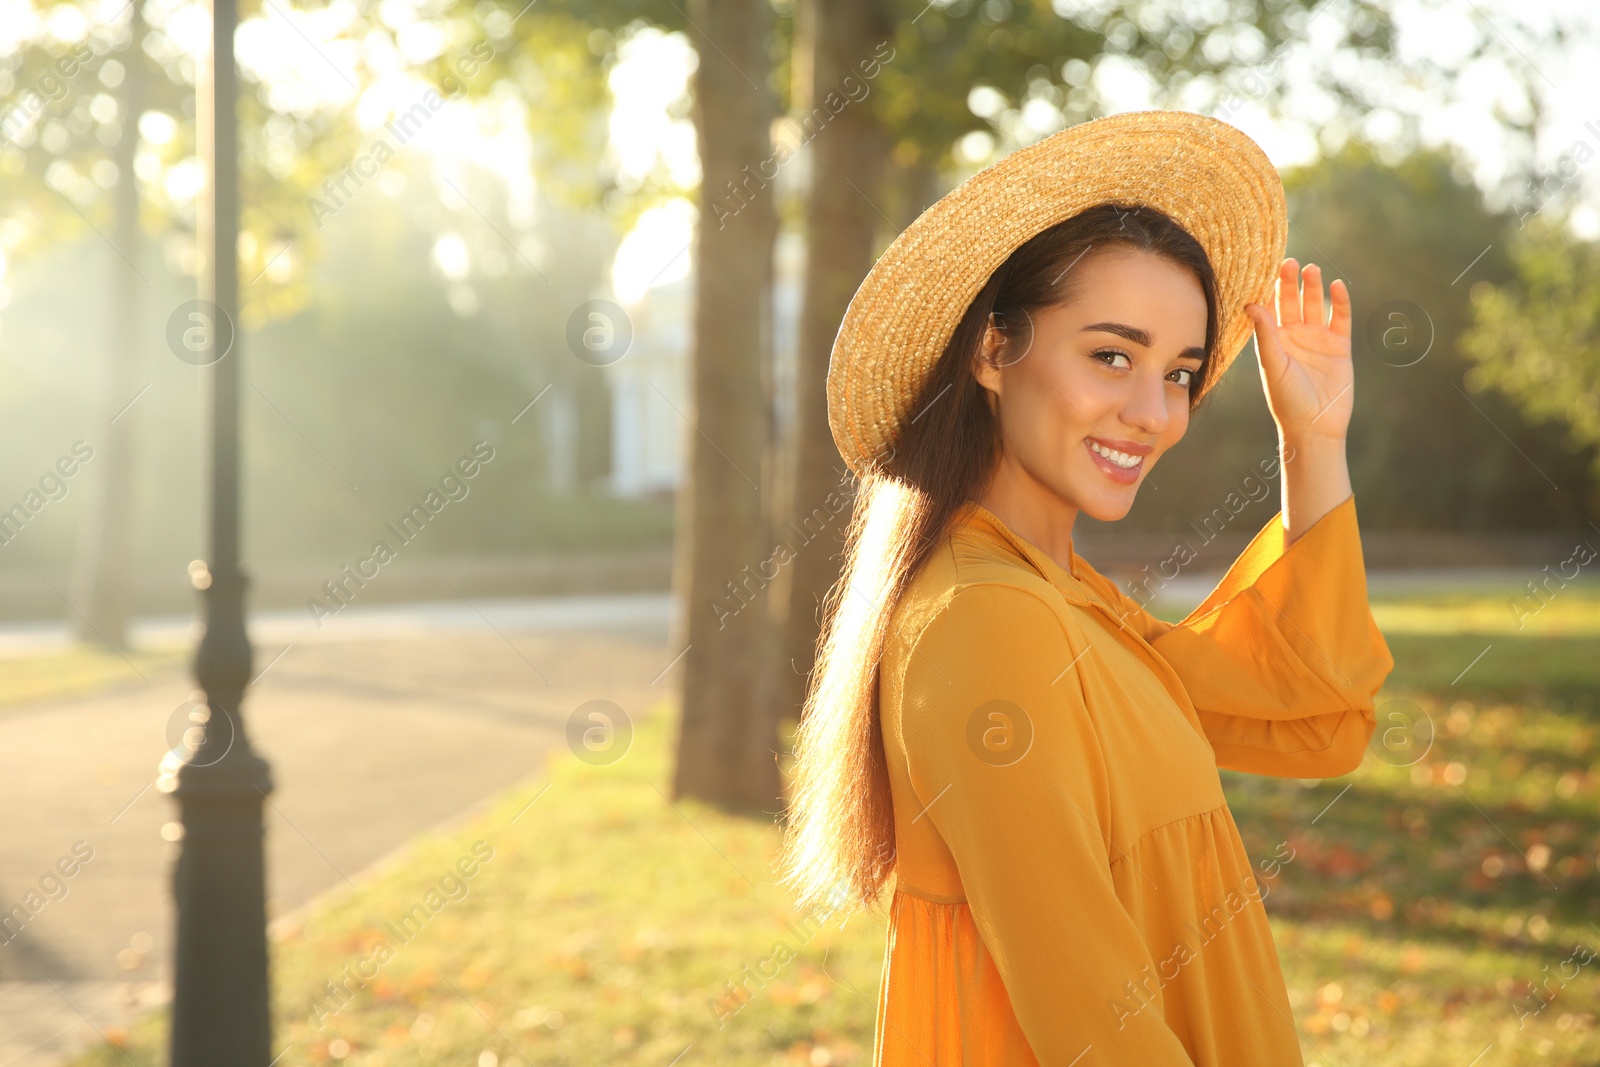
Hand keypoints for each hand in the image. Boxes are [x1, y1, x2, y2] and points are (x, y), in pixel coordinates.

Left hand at [1244, 259, 1352, 443]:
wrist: (1316, 426)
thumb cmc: (1287, 401)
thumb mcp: (1273, 366)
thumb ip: (1265, 336)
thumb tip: (1251, 305)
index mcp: (1273, 341)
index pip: (1268, 308)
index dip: (1267, 289)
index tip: (1262, 267)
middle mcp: (1294, 336)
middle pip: (1291, 301)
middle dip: (1289, 282)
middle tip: (1288, 262)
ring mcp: (1317, 339)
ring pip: (1315, 305)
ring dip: (1313, 287)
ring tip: (1311, 269)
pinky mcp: (1339, 345)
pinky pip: (1340, 317)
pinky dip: (1340, 301)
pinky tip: (1337, 285)